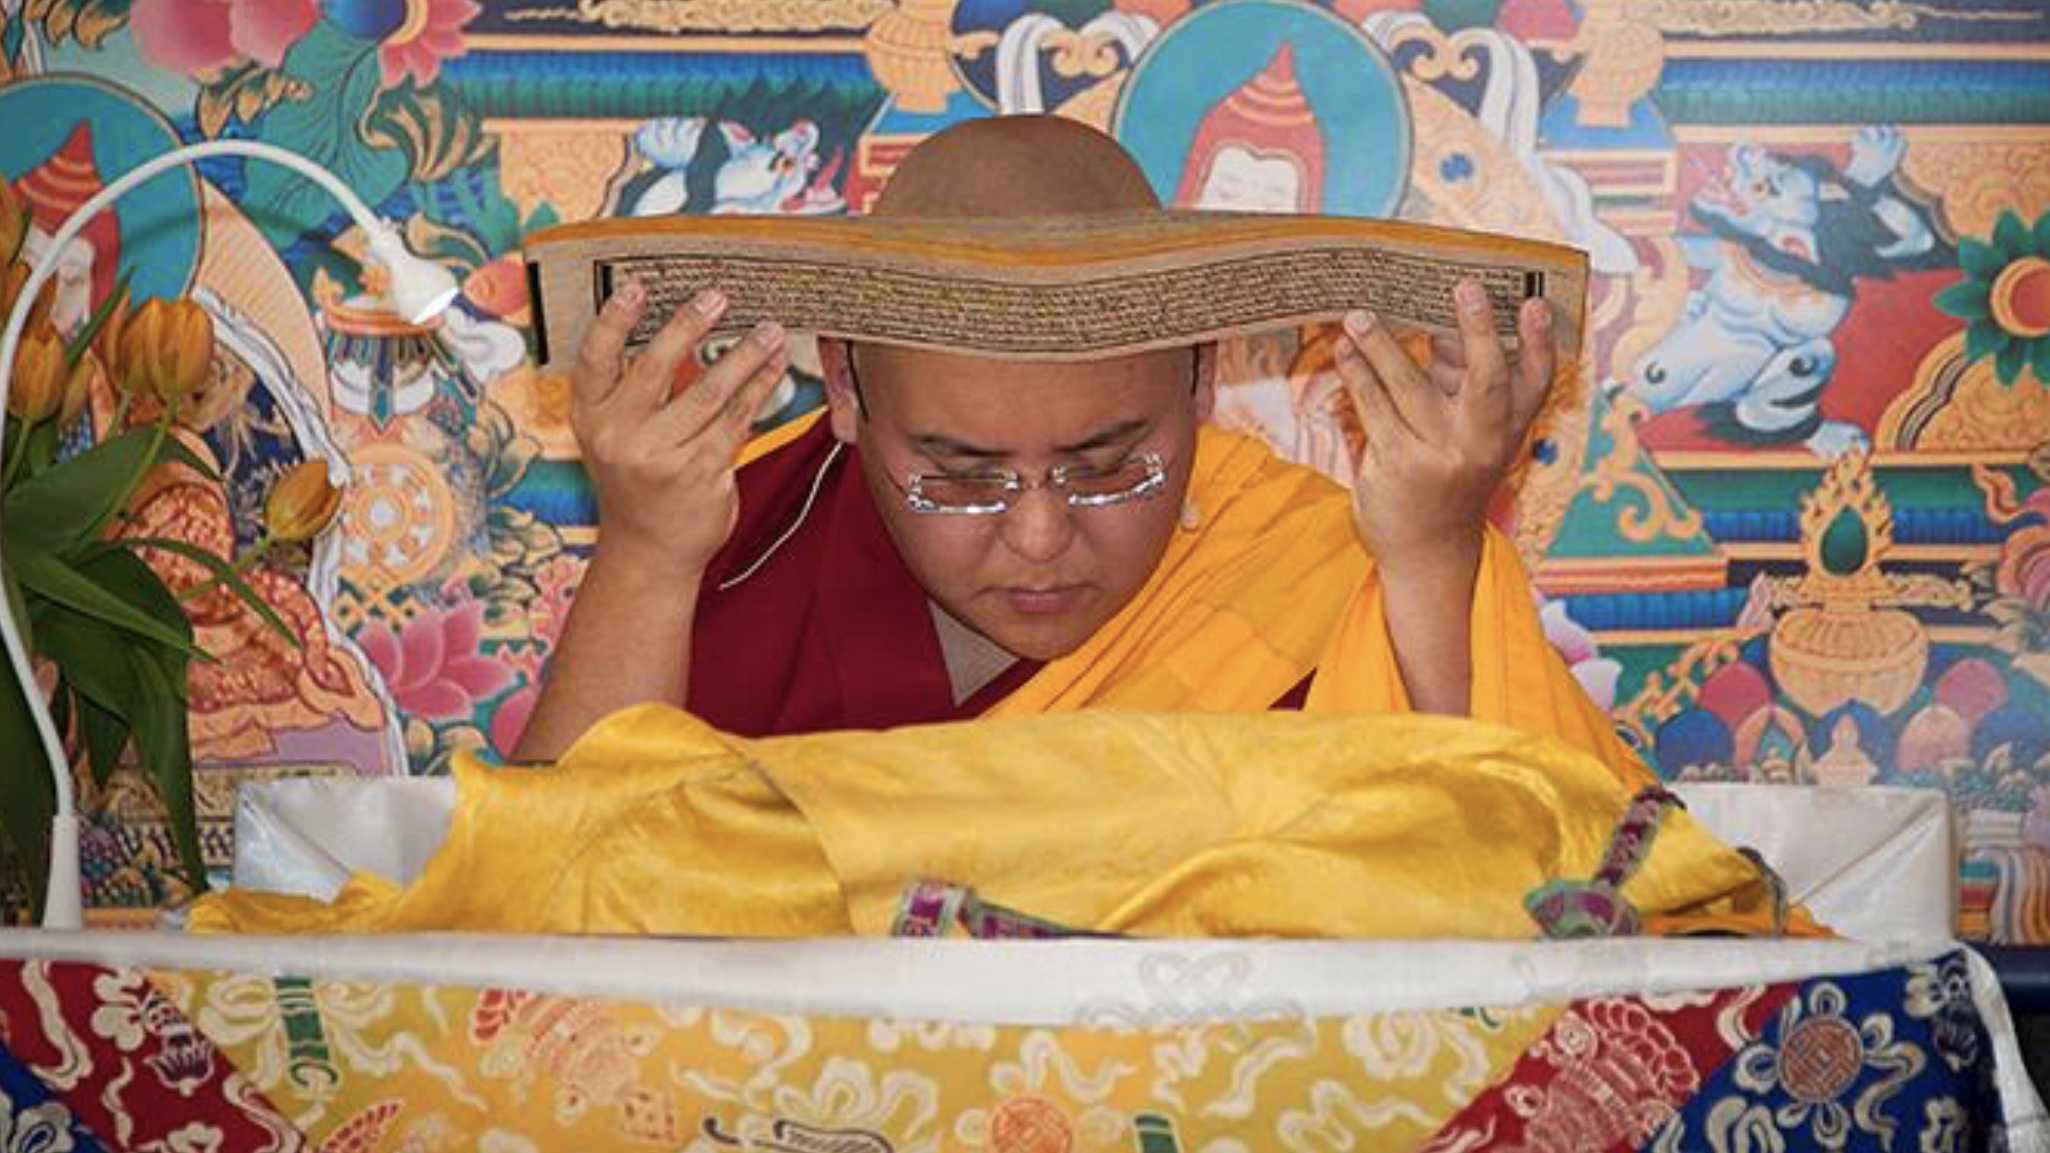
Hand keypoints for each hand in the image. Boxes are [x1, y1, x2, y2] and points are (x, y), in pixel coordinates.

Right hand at [571, 282, 789, 579]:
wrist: (648, 551)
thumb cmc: (637, 483)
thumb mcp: (613, 436)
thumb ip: (631, 392)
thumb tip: (681, 326)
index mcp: (591, 418)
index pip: (594, 359)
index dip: (614, 320)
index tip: (636, 286)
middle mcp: (619, 436)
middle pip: (656, 367)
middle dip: (689, 325)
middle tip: (718, 297)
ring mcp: (659, 457)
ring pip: (709, 392)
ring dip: (744, 356)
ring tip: (767, 329)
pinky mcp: (699, 474)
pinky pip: (736, 421)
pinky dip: (759, 389)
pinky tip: (773, 368)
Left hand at [1332, 279, 1554, 577]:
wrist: (1428, 550)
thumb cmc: (1448, 476)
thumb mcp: (1471, 435)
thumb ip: (1461, 384)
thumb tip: (1435, 330)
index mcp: (1509, 430)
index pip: (1536, 381)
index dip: (1540, 343)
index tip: (1535, 304)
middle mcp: (1481, 442)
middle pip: (1486, 380)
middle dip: (1478, 331)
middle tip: (1466, 287)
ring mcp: (1440, 455)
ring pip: (1410, 386)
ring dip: (1381, 344)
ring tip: (1358, 314)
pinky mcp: (1398, 465)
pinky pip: (1374, 407)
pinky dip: (1357, 374)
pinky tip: (1344, 351)